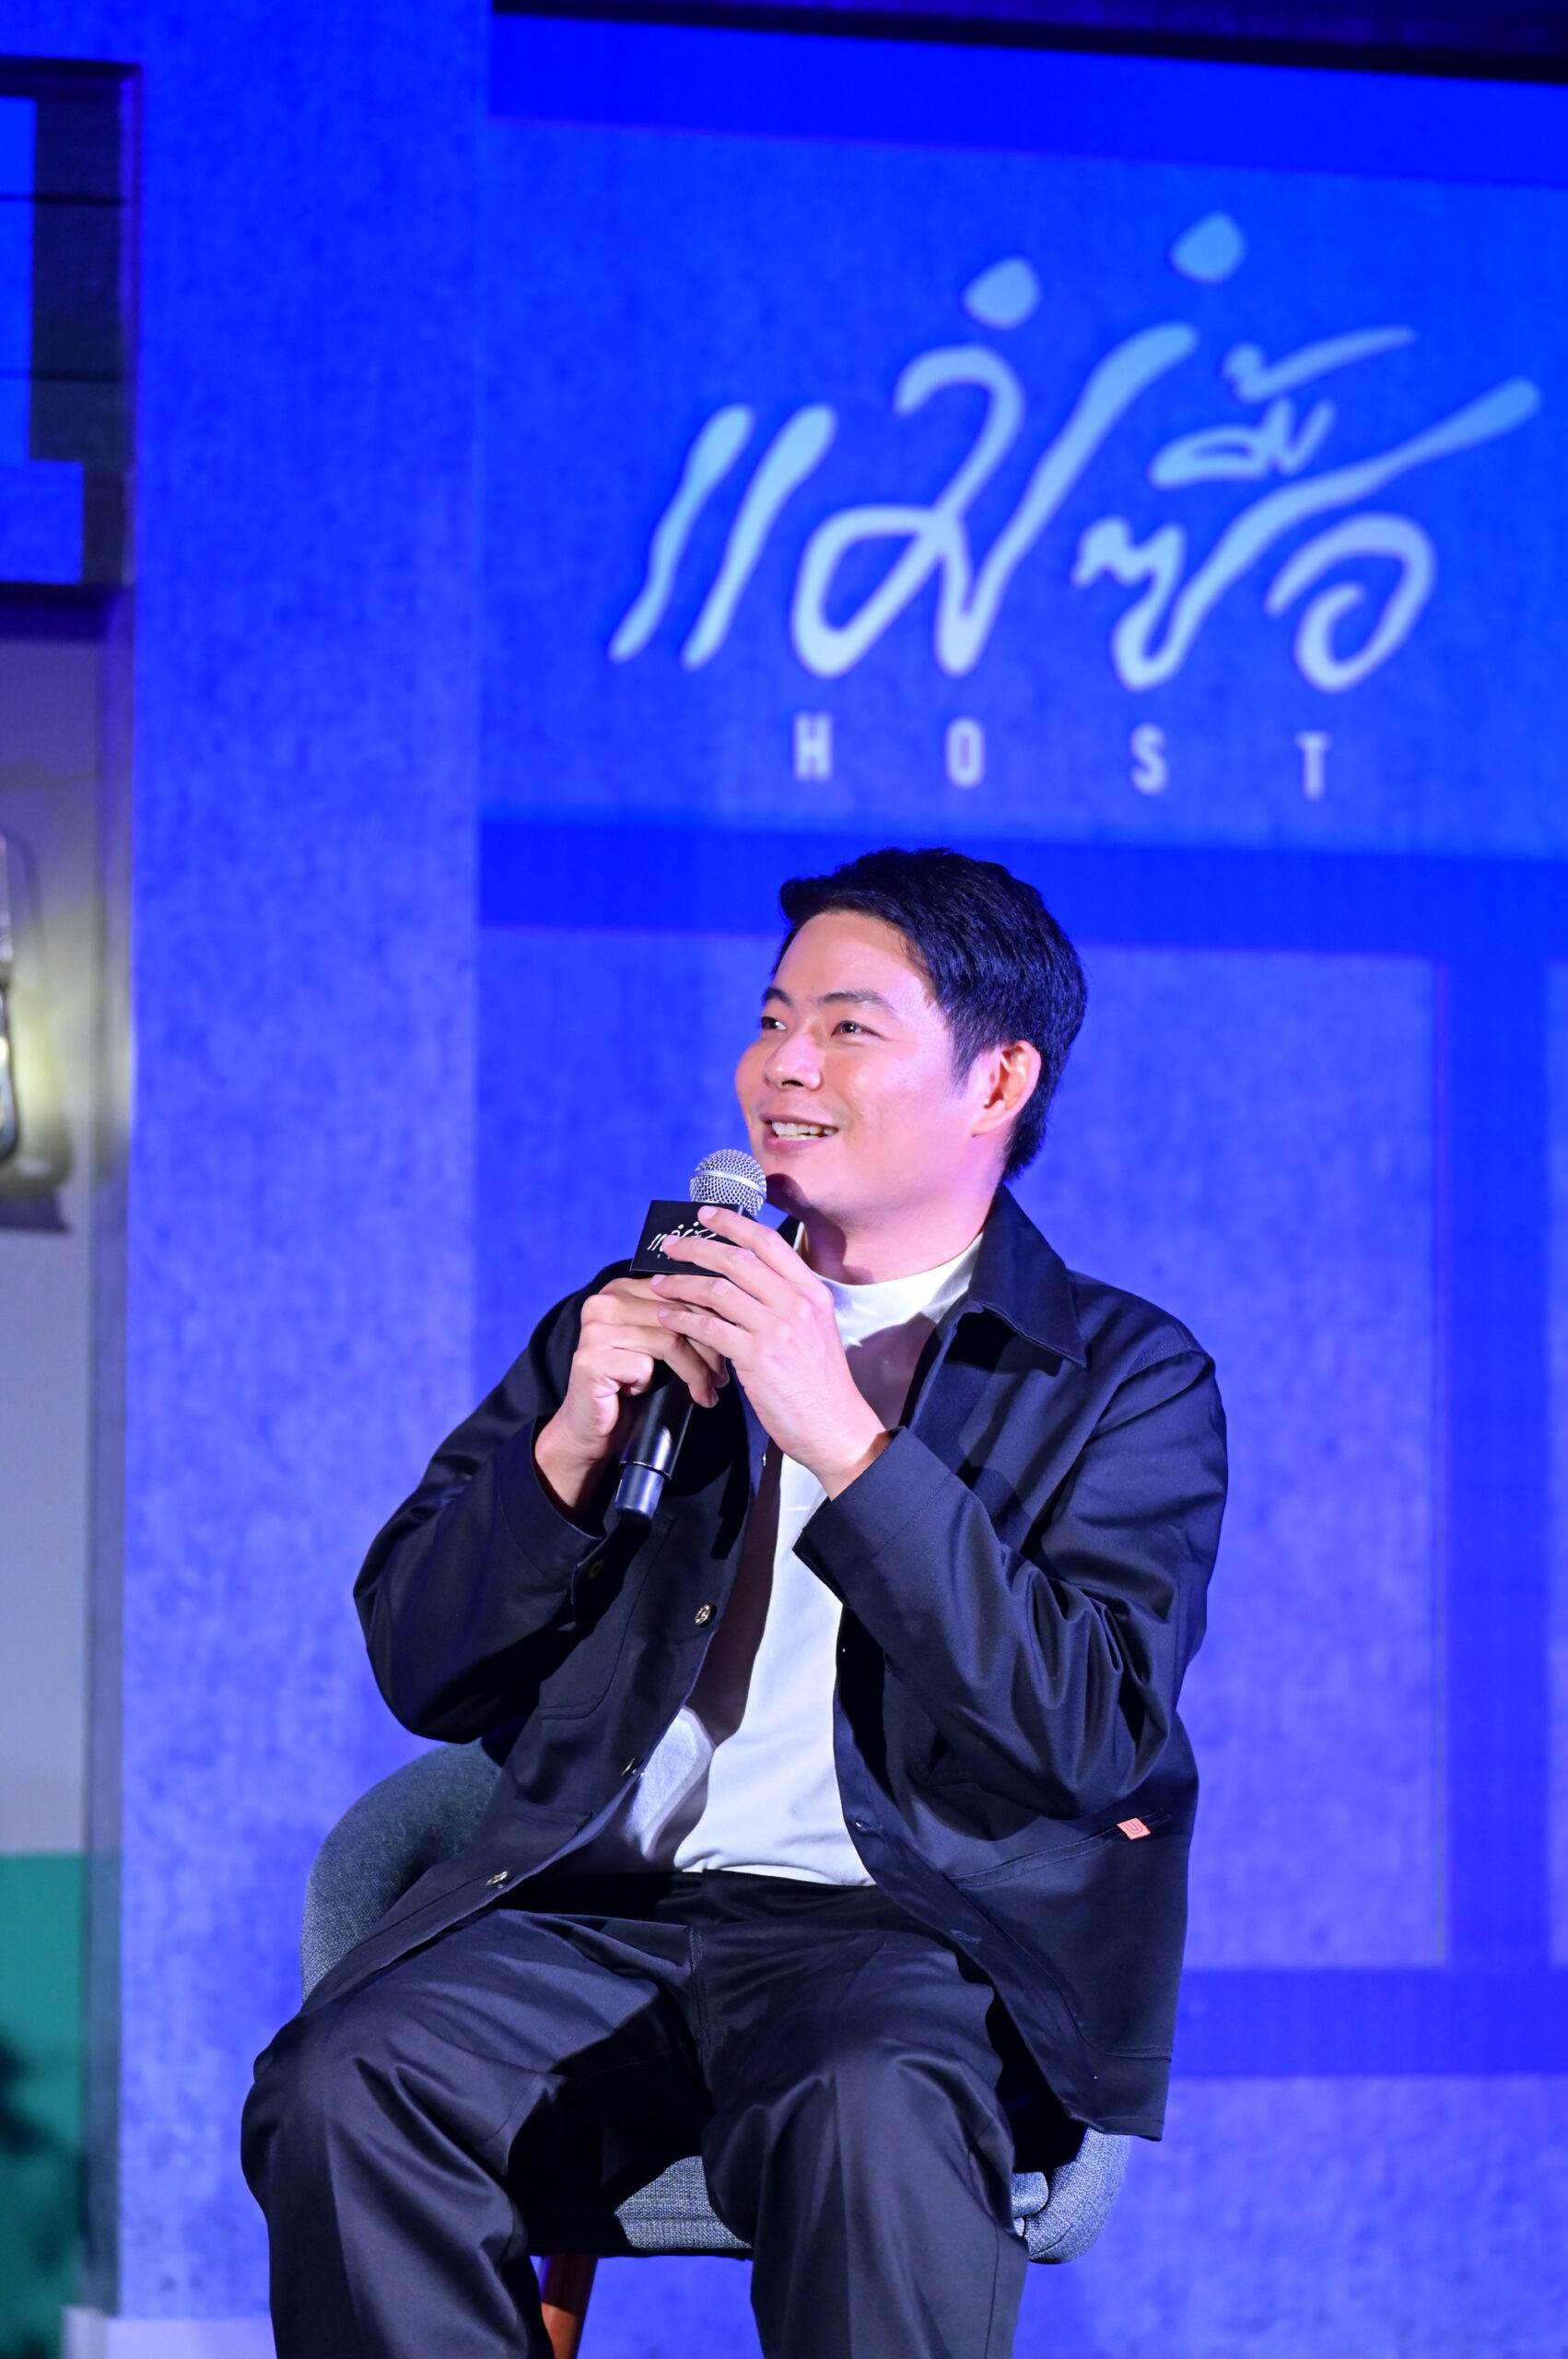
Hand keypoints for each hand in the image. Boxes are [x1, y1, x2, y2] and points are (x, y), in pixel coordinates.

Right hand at [535, 1276, 728, 1518]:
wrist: (591, 1427)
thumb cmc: (630, 1384)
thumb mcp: (658, 1345)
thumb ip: (678, 1320)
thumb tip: (729, 1311)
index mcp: (620, 1288)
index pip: (680, 1291)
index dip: (712, 1319)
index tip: (730, 1346)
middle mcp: (603, 1302)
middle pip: (677, 1315)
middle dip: (710, 1348)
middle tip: (722, 1377)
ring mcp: (594, 1330)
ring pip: (668, 1340)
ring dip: (696, 1371)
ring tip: (708, 1391)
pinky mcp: (591, 1360)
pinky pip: (645, 1366)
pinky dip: (658, 1384)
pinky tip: (654, 1395)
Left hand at [650, 1207, 889, 1496]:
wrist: (834, 1427)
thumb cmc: (821, 1385)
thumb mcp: (817, 1330)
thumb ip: (788, 1302)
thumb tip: (748, 1281)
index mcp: (812, 1292)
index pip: (768, 1242)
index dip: (733, 1224)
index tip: (707, 1215)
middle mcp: (797, 1303)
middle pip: (738, 1259)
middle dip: (697, 1247)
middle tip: (671, 1244)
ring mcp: (778, 1328)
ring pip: (718, 1289)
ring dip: (682, 1283)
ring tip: (660, 1282)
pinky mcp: (758, 1356)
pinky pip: (710, 1327)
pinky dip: (683, 1319)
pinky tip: (667, 1317)